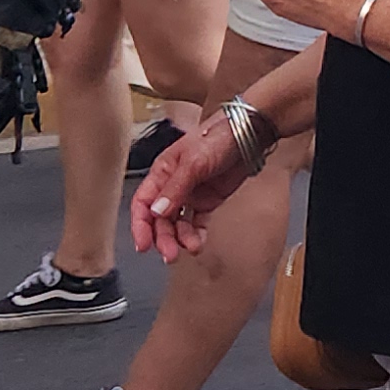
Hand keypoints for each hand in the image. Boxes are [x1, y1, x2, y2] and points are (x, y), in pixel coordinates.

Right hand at [130, 115, 256, 258]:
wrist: (249, 134)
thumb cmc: (218, 137)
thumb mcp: (194, 161)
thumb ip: (175, 188)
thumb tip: (156, 212)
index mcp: (162, 172)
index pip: (142, 203)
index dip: (140, 225)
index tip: (143, 245)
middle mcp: (173, 185)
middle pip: (159, 219)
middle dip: (163, 238)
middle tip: (171, 255)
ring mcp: (191, 194)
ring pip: (178, 224)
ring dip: (181, 239)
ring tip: (192, 248)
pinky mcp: (208, 200)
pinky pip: (197, 222)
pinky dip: (196, 234)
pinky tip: (199, 243)